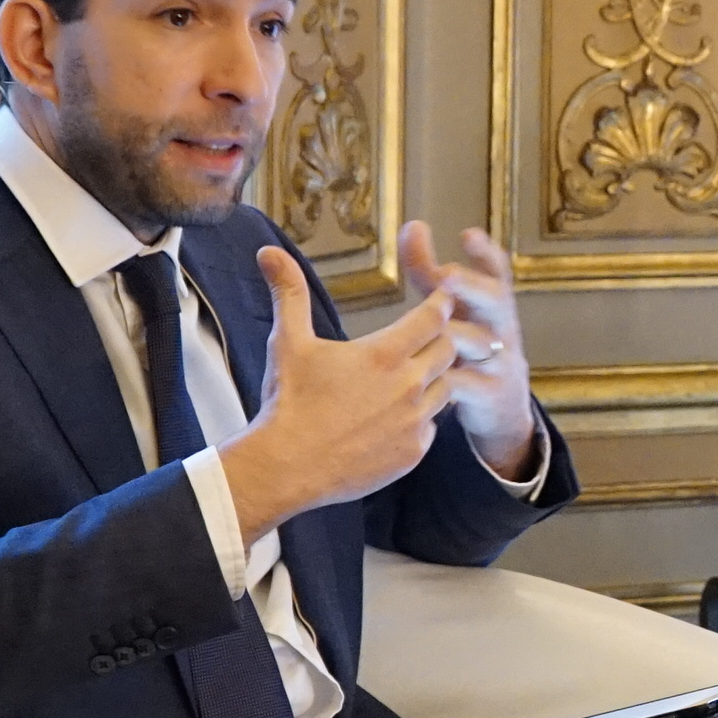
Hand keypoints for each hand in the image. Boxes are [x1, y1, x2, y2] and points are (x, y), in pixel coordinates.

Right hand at [218, 245, 456, 545]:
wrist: (287, 466)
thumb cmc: (288, 401)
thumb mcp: (288, 341)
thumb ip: (288, 292)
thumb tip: (269, 251)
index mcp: (384, 353)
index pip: (434, 317)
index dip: (438, 304)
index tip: (440, 297)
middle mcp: (408, 385)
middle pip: (448, 349)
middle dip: (441, 338)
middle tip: (430, 333)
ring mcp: (414, 422)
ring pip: (446, 388)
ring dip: (434, 377)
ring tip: (414, 374)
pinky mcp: (413, 453)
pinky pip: (432, 427)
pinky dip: (422, 417)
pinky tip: (401, 414)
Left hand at [398, 220, 535, 479]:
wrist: (504, 407)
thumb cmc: (468, 342)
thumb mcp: (452, 307)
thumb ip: (429, 271)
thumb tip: (411, 225)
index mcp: (491, 300)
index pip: (497, 269)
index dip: (484, 252)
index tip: (468, 234)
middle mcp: (500, 325)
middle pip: (496, 299)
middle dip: (471, 286)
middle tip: (445, 276)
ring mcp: (499, 359)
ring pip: (481, 344)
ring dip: (455, 335)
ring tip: (435, 331)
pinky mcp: (490, 393)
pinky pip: (468, 385)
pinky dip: (446, 382)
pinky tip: (422, 379)